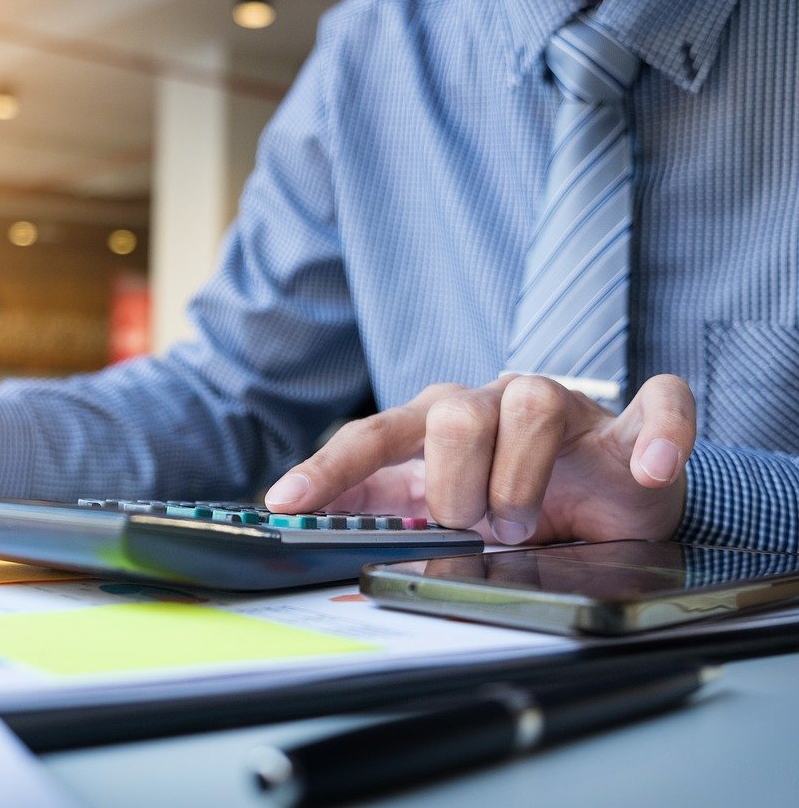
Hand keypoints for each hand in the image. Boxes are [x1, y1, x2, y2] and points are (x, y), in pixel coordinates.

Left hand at [264, 374, 695, 544]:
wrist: (609, 502)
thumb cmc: (520, 503)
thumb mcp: (449, 514)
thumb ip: (396, 515)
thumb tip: (325, 537)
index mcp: (437, 423)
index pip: (372, 436)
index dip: (329, 468)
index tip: (284, 502)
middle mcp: (489, 402)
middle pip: (449, 416)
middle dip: (457, 489)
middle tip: (479, 527)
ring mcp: (561, 405)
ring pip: (528, 406)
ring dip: (522, 484)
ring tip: (526, 524)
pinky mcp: (630, 419)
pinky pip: (653, 402)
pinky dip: (655, 436)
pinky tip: (645, 466)